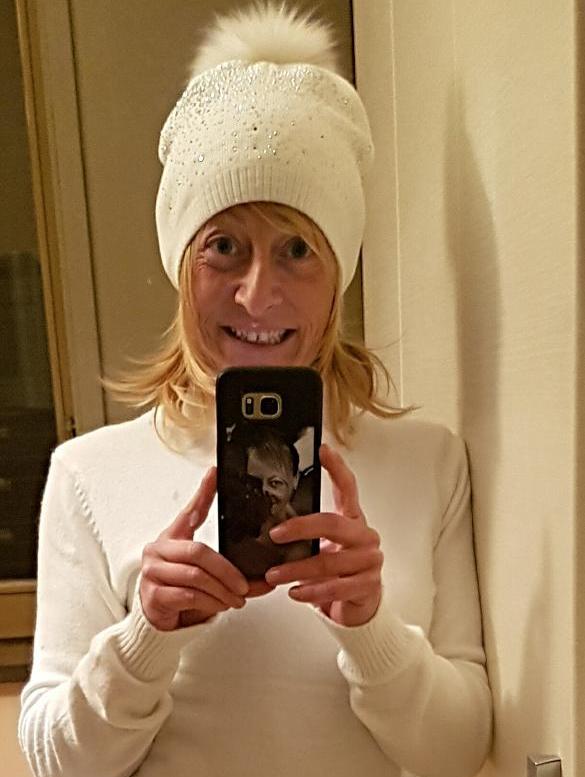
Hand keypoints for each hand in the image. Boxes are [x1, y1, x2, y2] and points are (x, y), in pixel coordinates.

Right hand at [140, 467, 268, 630]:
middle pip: (198, 551)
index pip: (190, 511)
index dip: (203, 492)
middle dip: (227, 570)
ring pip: (196, 576)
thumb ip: (231, 573)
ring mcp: (152, 572)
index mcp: (173, 537)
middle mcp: (159, 550)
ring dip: (222, 590)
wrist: (159, 620)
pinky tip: (220, 606)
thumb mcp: (206, 576)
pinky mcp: (153, 595)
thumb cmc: (183, 591)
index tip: (214, 473)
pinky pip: (188, 595)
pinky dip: (211, 602)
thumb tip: (266, 579)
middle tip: (244, 585)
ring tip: (236, 599)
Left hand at [264, 445, 382, 626]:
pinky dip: (311, 591)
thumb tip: (270, 524)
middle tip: (275, 534)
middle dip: (300, 528)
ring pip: (328, 561)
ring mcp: (370, 561)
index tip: (322, 449)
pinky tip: (295, 592)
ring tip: (274, 575)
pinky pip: (335, 587)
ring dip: (296, 569)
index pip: (347, 487)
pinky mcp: (368, 585)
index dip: (336, 467)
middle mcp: (365, 536)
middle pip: (332, 523)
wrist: (356, 606)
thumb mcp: (322, 547)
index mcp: (353, 520)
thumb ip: (307, 534)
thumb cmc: (335, 571)